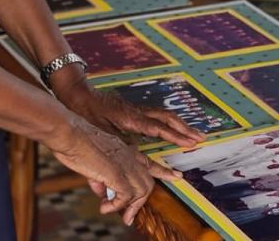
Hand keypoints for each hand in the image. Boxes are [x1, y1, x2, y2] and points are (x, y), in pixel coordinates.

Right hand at [46, 115, 181, 224]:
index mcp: (124, 151)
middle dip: (141, 203)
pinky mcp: (116, 173)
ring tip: (121, 217)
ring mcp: (125, 164)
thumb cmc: (74, 144)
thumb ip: (100, 179)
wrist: (68, 133)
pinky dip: (117, 206)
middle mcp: (129, 157)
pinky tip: (105, 207)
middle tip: (129, 217)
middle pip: (148, 183)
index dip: (164, 171)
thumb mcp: (91, 164)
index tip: (177, 176)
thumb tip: (102, 194)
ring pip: (142, 190)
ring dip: (130, 207)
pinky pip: (125, 196)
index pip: (149, 162)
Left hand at [55, 79, 204, 148]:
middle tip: (201, 138)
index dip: (174, 136)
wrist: (77, 92)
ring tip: (194, 134)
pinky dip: (170, 122)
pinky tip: (175, 128)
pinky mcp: (134, 110)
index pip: (157, 127)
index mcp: (129, 117)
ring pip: (164, 114)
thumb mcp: (93, 135)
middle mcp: (137, 112)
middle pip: (167, 117)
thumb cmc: (84, 113)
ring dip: (180, 125)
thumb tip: (104, 187)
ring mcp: (136, 109)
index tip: (190, 143)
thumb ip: (103, 156)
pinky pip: (158, 115)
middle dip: (185, 129)